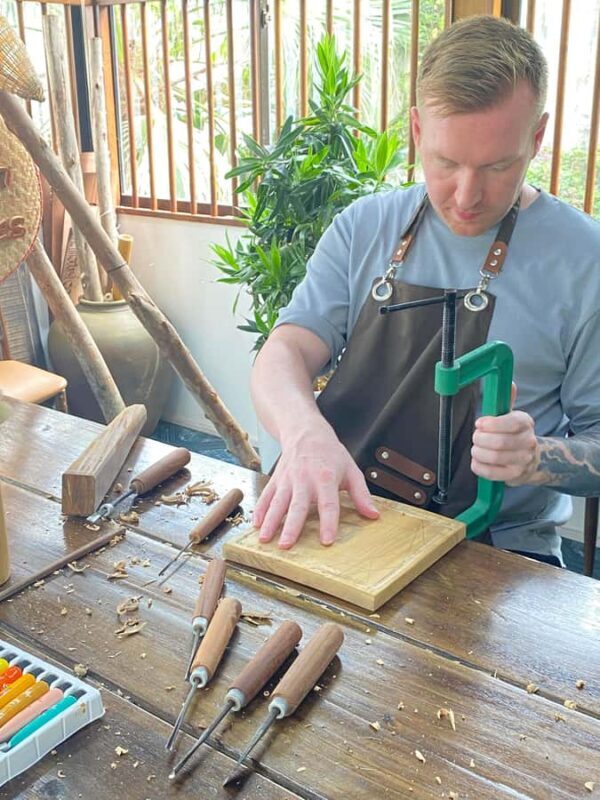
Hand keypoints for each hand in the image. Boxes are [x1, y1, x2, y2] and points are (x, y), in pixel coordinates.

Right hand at [253, 420, 378, 549]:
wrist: (305, 431)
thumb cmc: (330, 452)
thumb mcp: (351, 469)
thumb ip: (362, 494)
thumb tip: (373, 515)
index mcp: (325, 477)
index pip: (328, 503)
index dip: (328, 522)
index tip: (327, 540)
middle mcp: (304, 479)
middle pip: (298, 506)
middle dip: (291, 526)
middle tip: (286, 545)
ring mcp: (287, 479)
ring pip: (278, 502)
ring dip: (271, 521)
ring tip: (266, 539)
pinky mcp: (276, 479)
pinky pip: (266, 495)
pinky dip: (260, 510)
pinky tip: (256, 524)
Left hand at [471, 383, 540, 485]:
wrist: (531, 459)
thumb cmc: (513, 434)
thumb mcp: (511, 415)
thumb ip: (507, 399)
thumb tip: (510, 383)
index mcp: (525, 423)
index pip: (510, 422)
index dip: (491, 424)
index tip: (479, 424)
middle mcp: (528, 441)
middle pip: (499, 442)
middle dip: (480, 439)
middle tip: (476, 437)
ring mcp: (523, 460)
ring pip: (495, 457)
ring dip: (478, 453)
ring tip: (476, 449)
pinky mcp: (515, 475)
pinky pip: (492, 473)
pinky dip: (479, 467)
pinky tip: (477, 461)